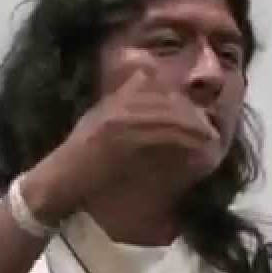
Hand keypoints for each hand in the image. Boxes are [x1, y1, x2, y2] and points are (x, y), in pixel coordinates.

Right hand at [25, 67, 220, 221]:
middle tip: (212, 131)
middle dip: (192, 116)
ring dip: (192, 127)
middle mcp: (118, 104)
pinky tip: (197, 147)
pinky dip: (182, 138)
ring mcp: (117, 117)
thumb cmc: (83, 160)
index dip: (183, 105)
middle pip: (167, 101)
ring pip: (167, 114)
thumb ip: (125, 112)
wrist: (59, 181)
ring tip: (211, 139)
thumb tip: (151, 100)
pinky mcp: (119, 135)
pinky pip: (159, 131)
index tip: (202, 119)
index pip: (158, 92)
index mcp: (116, 100)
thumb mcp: (103, 127)